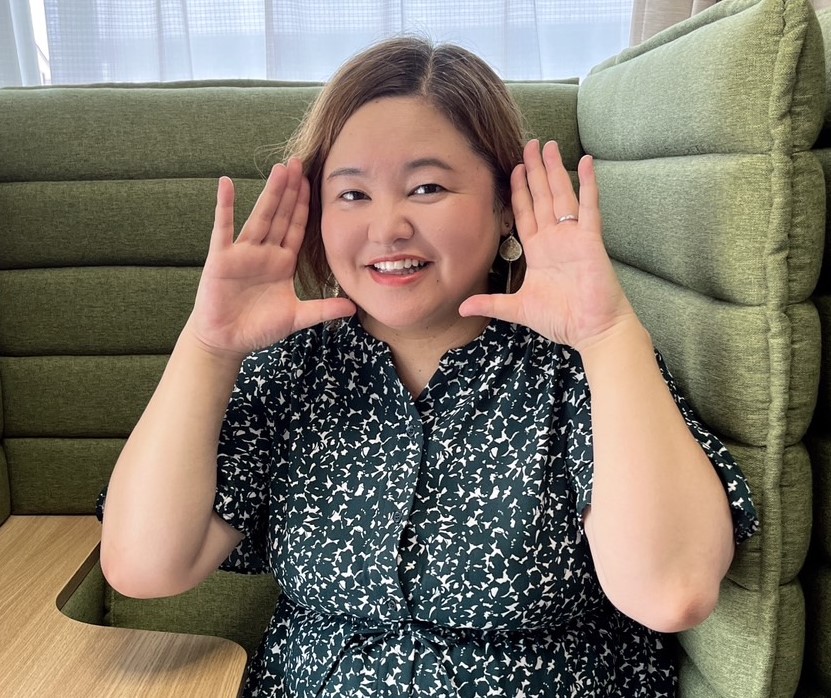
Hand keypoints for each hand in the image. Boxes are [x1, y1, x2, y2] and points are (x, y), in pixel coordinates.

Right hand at [187, 158, 355, 359]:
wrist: (226, 341)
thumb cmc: (258, 328)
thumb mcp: (296, 317)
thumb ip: (323, 310)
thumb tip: (354, 307)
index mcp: (282, 263)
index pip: (296, 228)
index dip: (304, 206)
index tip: (313, 182)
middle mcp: (264, 253)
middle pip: (280, 215)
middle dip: (290, 190)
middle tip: (299, 161)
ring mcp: (242, 253)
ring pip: (260, 217)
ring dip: (269, 193)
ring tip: (279, 169)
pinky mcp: (222, 259)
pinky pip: (223, 228)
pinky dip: (225, 206)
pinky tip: (225, 183)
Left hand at [459, 140, 636, 351]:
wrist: (592, 330)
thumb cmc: (560, 319)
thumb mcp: (517, 309)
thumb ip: (491, 303)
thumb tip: (462, 308)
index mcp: (538, 251)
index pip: (525, 212)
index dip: (519, 190)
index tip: (513, 167)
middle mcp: (555, 239)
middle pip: (541, 196)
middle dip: (535, 170)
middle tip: (529, 143)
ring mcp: (573, 237)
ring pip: (561, 195)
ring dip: (554, 170)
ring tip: (549, 145)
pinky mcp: (590, 240)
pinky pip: (589, 207)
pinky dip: (588, 185)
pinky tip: (586, 163)